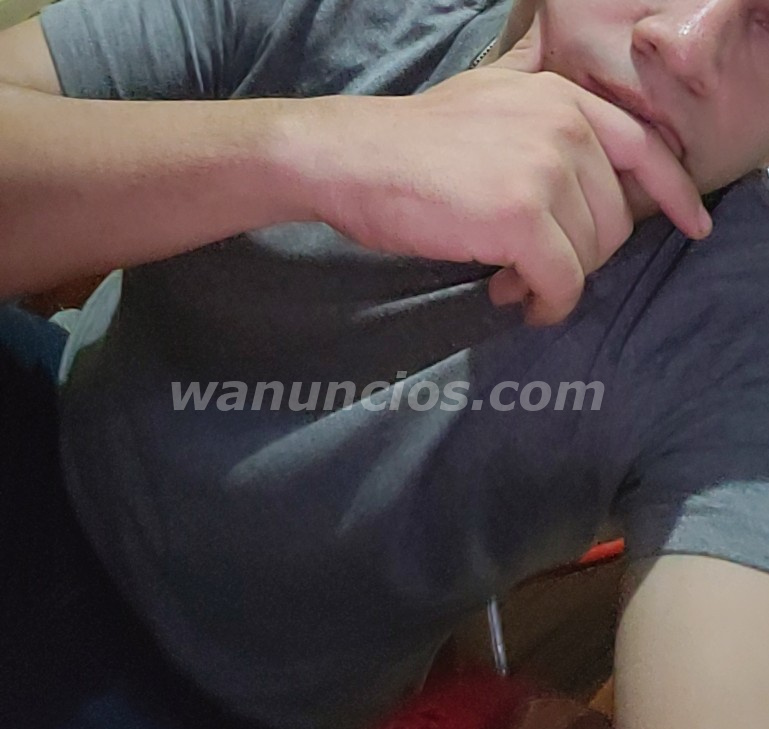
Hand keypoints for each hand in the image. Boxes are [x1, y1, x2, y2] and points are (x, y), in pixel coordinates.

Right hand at [299, 0, 710, 324]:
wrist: (351, 158)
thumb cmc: (407, 146)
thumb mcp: (489, 108)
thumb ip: (541, 129)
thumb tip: (571, 188)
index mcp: (561, 99)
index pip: (645, 149)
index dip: (674, 194)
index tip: (693, 226)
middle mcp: (564, 128)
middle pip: (614, 220)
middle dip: (579, 256)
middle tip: (528, 270)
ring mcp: (545, 171)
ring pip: (588, 257)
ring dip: (554, 282)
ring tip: (508, 283)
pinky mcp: (522, 219)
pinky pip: (561, 283)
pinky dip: (546, 305)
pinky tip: (516, 303)